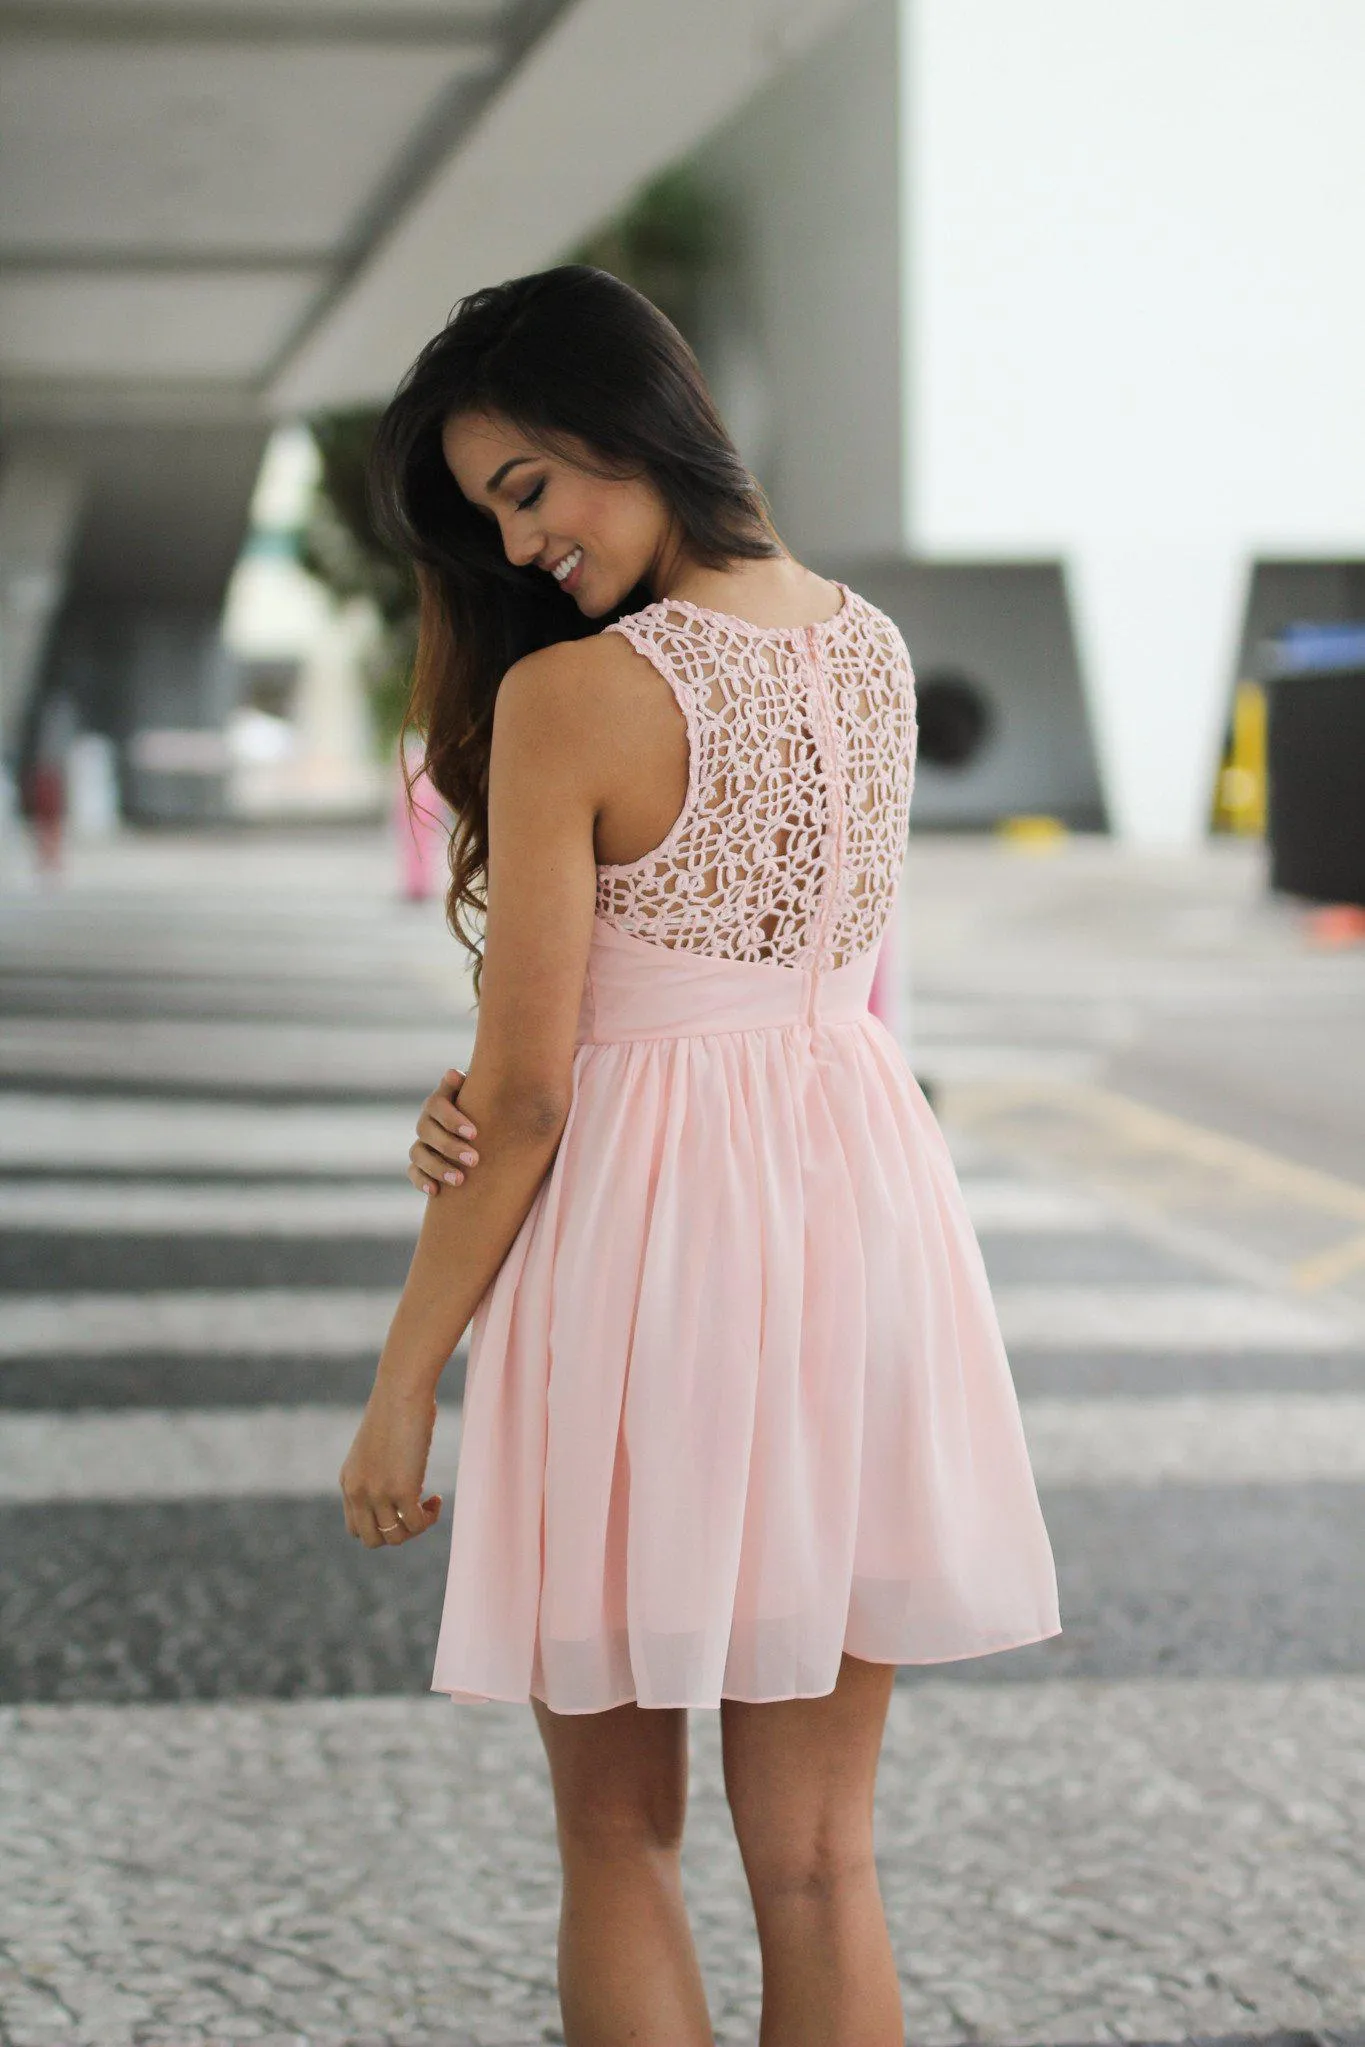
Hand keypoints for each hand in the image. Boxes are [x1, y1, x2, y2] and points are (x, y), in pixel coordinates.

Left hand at [340, 1381, 443, 1547]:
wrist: (402, 1390)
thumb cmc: (397, 1409)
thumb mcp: (379, 1447)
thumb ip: (381, 1472)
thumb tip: (405, 1489)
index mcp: (349, 1481)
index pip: (356, 1528)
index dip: (381, 1525)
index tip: (400, 1507)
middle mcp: (358, 1491)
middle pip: (372, 1540)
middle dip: (397, 1533)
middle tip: (415, 1511)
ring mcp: (378, 1493)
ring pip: (395, 1537)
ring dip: (416, 1528)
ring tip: (429, 1505)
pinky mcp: (402, 1490)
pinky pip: (417, 1524)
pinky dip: (430, 1517)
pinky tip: (437, 1499)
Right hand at [408, 1065, 479, 1196]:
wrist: (484, 1129)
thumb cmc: (488, 1108)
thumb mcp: (485, 1095)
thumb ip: (476, 1084)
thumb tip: (454, 1074)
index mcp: (439, 1102)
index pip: (437, 1106)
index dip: (452, 1119)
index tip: (474, 1133)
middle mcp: (427, 1121)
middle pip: (427, 1131)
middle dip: (449, 1146)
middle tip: (474, 1160)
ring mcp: (421, 1143)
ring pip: (418, 1153)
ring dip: (437, 1167)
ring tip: (460, 1180)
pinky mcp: (420, 1164)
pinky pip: (413, 1172)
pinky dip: (421, 1181)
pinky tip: (436, 1192)